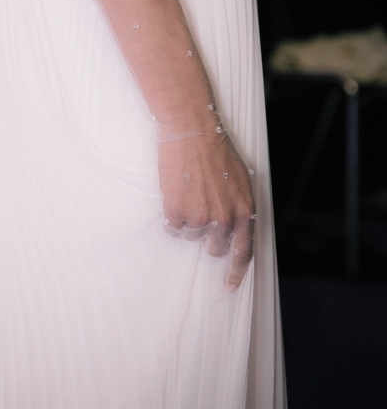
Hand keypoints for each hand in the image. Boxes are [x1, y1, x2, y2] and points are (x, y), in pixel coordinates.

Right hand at [158, 132, 254, 291]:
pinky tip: (175, 195)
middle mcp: (225, 219)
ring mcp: (200, 217)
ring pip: (192, 236)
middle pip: (215, 247)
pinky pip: (173, 228)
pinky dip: (172, 216)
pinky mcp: (176, 212)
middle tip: (201, 213)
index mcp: (245, 210)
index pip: (243, 252)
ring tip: (188, 193)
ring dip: (189, 221)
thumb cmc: (217, 150)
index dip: (236, 272)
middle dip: (208, 236)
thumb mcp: (241, 180)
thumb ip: (240, 206)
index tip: (228, 286)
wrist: (193, 131)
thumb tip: (233, 227)